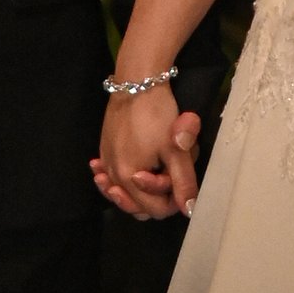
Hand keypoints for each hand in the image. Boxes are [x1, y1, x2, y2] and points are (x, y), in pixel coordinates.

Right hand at [91, 84, 201, 221]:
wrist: (136, 82)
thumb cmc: (156, 115)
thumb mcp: (175, 149)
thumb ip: (183, 182)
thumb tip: (189, 209)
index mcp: (129, 178)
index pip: (155, 210)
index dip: (172, 201)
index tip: (180, 180)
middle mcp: (112, 175)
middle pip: (137, 204)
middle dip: (156, 195)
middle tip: (167, 175)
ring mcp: (106, 162)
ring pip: (124, 191)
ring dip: (138, 188)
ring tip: (148, 175)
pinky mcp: (104, 149)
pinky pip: (112, 174)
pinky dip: (119, 177)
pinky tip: (128, 169)